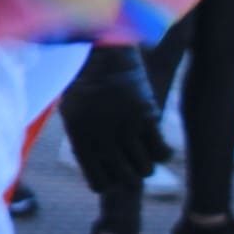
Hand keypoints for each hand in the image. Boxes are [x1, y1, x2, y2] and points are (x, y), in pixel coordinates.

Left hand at [56, 45, 170, 195]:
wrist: (104, 50)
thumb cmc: (85, 82)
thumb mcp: (71, 111)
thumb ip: (80, 141)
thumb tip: (98, 174)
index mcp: (78, 136)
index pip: (99, 183)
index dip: (108, 183)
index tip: (112, 174)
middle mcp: (100, 134)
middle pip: (125, 180)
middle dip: (130, 177)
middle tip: (130, 165)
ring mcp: (124, 125)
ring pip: (145, 170)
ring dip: (145, 165)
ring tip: (141, 153)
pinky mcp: (146, 115)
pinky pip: (161, 152)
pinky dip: (162, 153)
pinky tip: (157, 144)